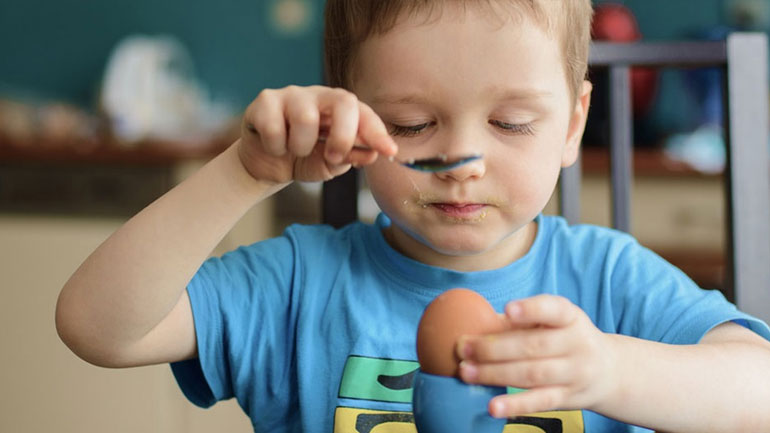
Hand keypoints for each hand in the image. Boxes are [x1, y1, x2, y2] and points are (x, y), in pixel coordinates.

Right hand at [238, 85, 397, 182]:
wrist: (264, 165)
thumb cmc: (302, 159)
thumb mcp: (330, 164)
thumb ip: (350, 157)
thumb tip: (373, 153)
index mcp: (340, 110)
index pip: (364, 113)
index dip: (378, 132)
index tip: (389, 151)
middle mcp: (318, 96)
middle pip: (343, 101)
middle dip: (343, 136)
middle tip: (332, 158)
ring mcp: (291, 95)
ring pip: (306, 118)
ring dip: (301, 147)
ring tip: (294, 150)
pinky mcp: (265, 101)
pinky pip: (275, 128)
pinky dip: (276, 147)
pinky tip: (274, 146)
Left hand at [456, 295, 617, 417]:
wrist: (608, 371)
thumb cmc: (564, 338)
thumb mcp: (551, 322)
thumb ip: (519, 322)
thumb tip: (474, 323)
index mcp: (570, 317)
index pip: (553, 309)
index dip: (531, 310)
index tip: (508, 310)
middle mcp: (577, 344)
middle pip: (532, 346)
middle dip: (493, 348)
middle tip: (463, 347)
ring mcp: (575, 373)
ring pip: (532, 374)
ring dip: (494, 374)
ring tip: (466, 372)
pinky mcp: (568, 398)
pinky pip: (539, 402)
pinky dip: (515, 405)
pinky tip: (493, 407)